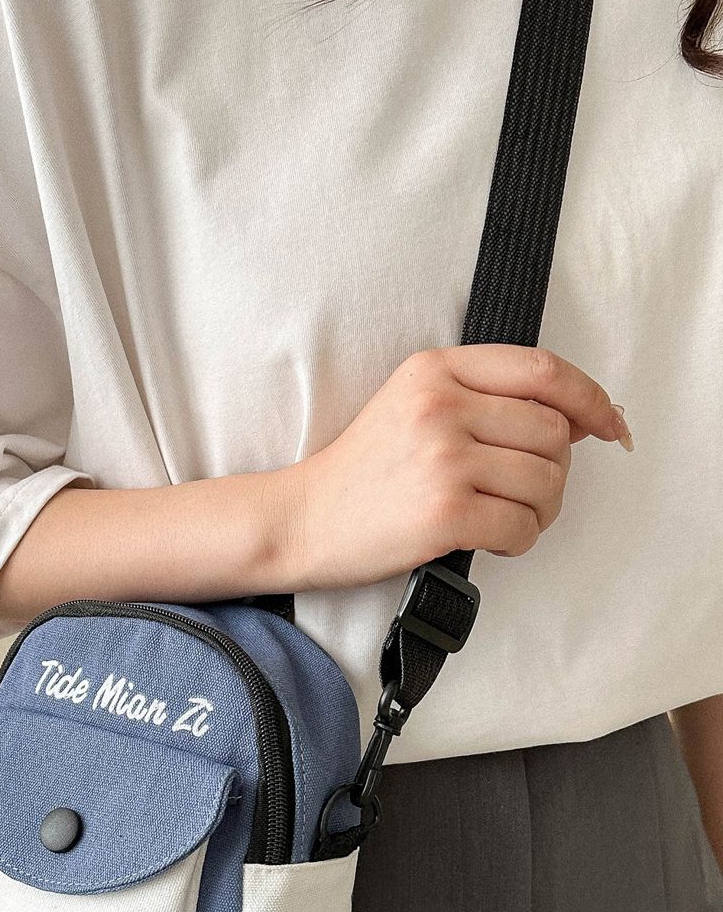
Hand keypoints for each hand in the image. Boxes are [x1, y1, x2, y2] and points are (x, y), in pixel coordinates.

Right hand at [284, 344, 629, 590]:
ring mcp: (443, 460)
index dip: (591, 399)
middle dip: (555, 470)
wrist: (303, 519)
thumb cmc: (363, 472)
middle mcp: (441, 407)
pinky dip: (518, 541)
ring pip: (545, 482)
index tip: (610, 425)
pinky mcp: (443, 514)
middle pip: (553, 432)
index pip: (543, 372)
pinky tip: (490, 541)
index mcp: (436, 370)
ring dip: (539, 510)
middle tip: (526, 493)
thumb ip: (484, 397)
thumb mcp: (413, 405)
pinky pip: (522, 527)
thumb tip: (581, 417)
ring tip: (505, 518)